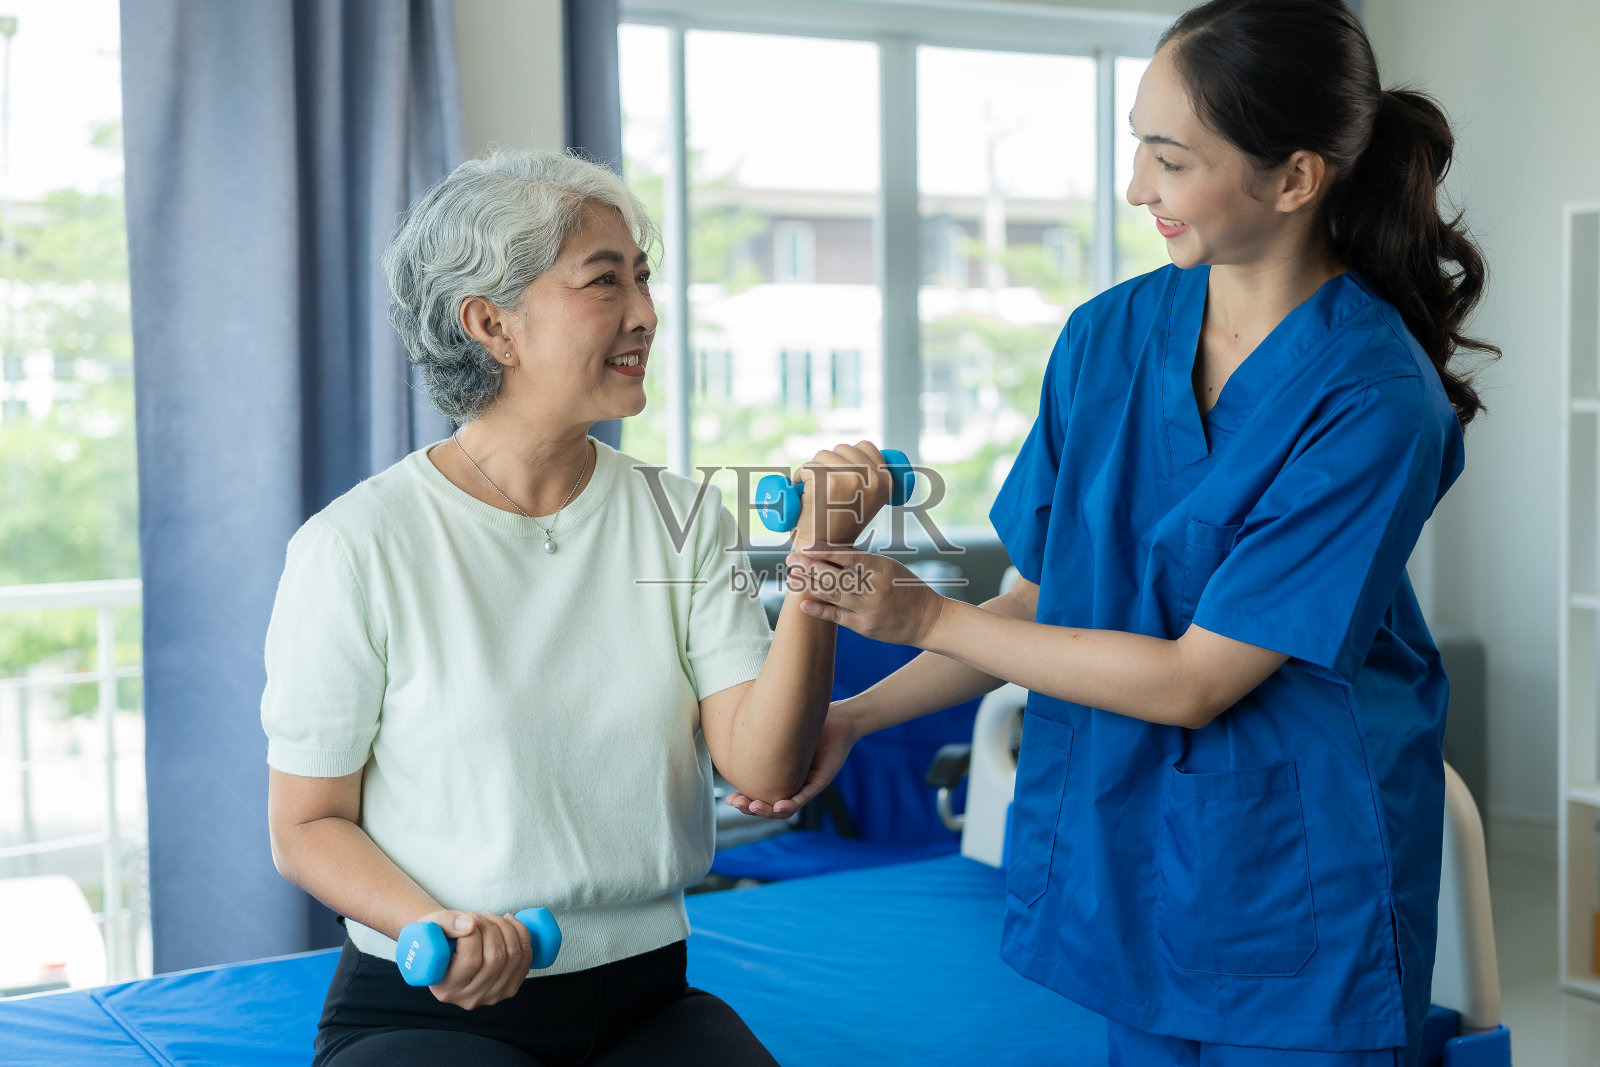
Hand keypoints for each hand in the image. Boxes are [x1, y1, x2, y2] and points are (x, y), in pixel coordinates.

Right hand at [418, 909, 531, 1008]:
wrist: (444, 953)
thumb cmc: (435, 939)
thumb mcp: (430, 927)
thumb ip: (446, 923)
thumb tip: (471, 924)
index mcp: (447, 989)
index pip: (471, 960)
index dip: (475, 931)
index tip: (469, 917)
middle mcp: (471, 998)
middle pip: (495, 958)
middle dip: (492, 927)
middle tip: (480, 914)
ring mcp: (494, 995)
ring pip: (513, 956)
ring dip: (507, 927)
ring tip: (491, 916)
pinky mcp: (510, 987)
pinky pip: (525, 959)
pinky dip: (522, 934)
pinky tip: (509, 922)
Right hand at [725, 708, 858, 817]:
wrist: (839, 719)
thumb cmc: (809, 722)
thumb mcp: (779, 730)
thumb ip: (761, 735)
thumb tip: (735, 728)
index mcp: (781, 778)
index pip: (760, 796)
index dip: (744, 801)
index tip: (728, 798)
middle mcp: (793, 786)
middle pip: (769, 806)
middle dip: (750, 808)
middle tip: (733, 802)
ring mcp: (806, 785)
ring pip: (785, 808)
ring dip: (768, 811)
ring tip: (753, 806)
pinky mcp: (820, 781)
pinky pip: (804, 797)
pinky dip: (791, 803)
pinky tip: (779, 805)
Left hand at [785, 545, 945, 646]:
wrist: (928, 620)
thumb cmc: (906, 588)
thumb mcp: (891, 567)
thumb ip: (865, 561)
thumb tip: (833, 551)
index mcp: (882, 568)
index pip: (849, 555)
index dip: (825, 550)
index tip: (806, 546)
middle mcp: (875, 588)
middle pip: (836, 575)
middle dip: (811, 566)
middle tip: (791, 559)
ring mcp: (869, 609)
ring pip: (834, 594)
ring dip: (810, 585)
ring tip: (792, 577)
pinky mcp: (865, 627)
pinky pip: (838, 617)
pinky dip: (819, 610)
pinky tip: (803, 603)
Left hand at [792, 441, 893, 549]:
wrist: (822, 552)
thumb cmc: (839, 525)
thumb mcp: (865, 498)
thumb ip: (868, 476)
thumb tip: (860, 448)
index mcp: (887, 482)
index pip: (866, 447)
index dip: (848, 458)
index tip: (841, 478)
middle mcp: (873, 478)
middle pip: (843, 448)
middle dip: (829, 463)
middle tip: (826, 490)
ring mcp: (850, 478)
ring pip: (823, 455)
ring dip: (814, 469)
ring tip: (815, 494)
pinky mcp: (826, 481)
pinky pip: (807, 467)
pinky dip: (800, 478)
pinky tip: (804, 496)